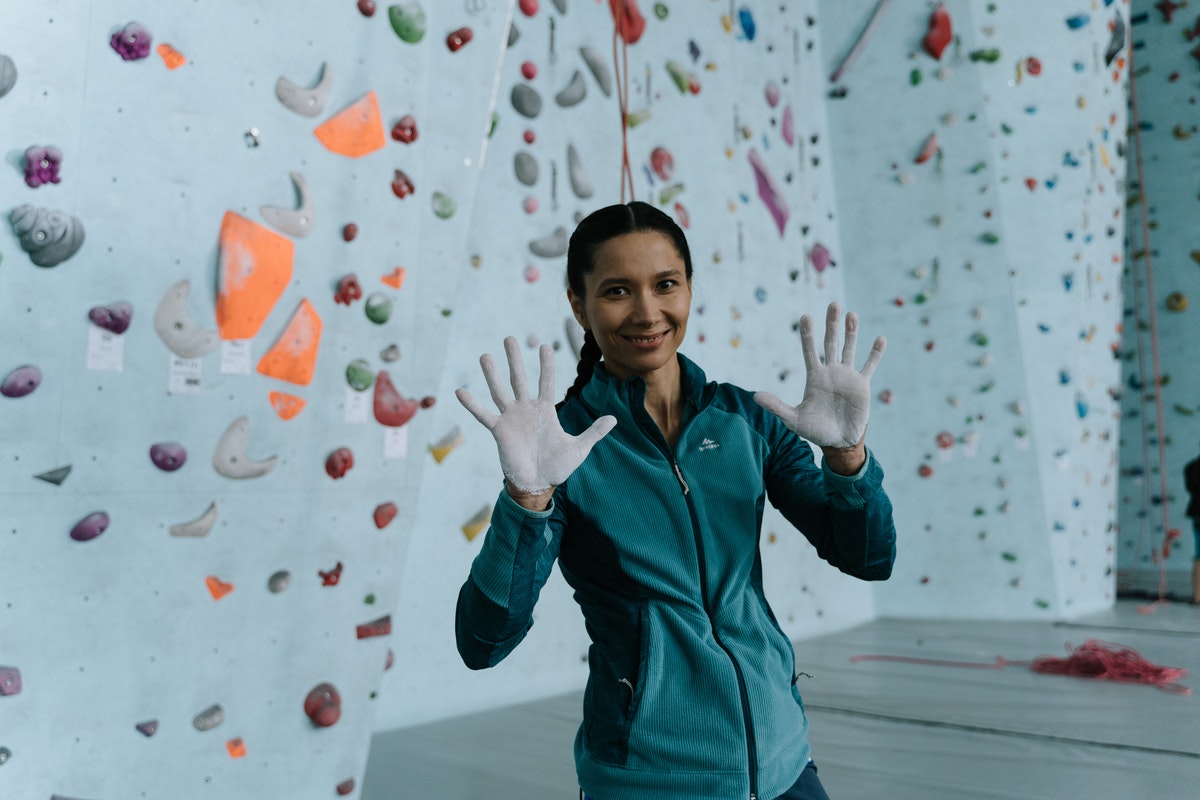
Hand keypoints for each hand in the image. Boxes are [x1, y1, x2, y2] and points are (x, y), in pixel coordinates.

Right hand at [456, 337, 615, 494]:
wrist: (538, 485)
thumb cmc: (558, 467)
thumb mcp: (579, 448)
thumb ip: (594, 432)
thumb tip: (614, 419)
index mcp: (545, 410)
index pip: (546, 382)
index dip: (546, 365)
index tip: (544, 347)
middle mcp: (526, 410)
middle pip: (519, 379)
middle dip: (514, 359)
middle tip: (509, 338)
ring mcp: (511, 419)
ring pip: (500, 391)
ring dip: (492, 374)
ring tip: (485, 355)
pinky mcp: (499, 431)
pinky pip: (483, 415)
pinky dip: (472, 404)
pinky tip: (460, 391)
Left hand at [755, 303, 884, 448]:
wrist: (838, 441)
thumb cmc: (815, 430)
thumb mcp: (793, 419)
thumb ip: (777, 406)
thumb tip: (755, 396)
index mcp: (814, 377)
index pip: (810, 351)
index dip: (808, 335)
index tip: (806, 317)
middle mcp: (830, 372)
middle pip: (831, 343)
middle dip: (832, 324)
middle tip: (834, 304)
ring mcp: (847, 376)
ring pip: (850, 348)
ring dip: (852, 332)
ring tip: (852, 314)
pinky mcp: (862, 385)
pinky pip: (869, 366)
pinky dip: (875, 353)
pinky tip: (880, 338)